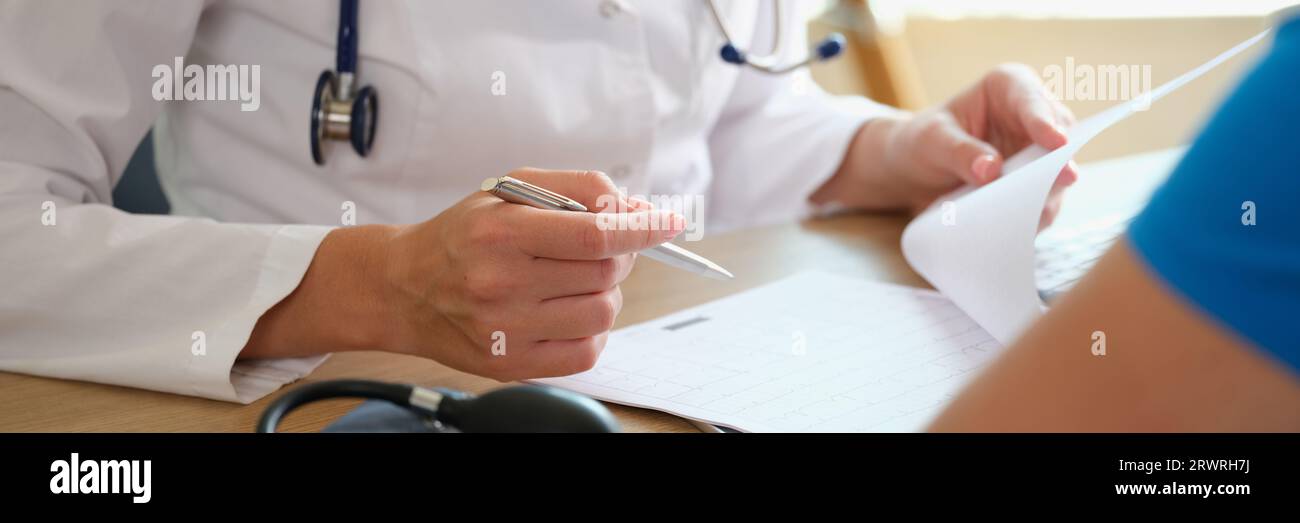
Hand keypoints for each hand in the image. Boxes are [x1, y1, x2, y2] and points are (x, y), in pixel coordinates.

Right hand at [380, 168, 683, 379]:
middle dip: (619, 254)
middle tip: (601, 247)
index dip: (642, 228)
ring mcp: (507, 329)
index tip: (669, 223)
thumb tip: (639, 210)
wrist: (404, 288)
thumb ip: (578, 189)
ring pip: (603, 311)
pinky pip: (587, 350)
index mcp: (501, 232)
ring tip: (575, 279)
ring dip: (605, 291)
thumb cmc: (466, 234)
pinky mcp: (512, 364)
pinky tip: (567, 310)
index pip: (594, 233)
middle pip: (606, 271)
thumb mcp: (511, 190)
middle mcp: (501, 283)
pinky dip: (592, 328)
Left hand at [819, 63, 1077, 228]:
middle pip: (1059, 139)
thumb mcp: (932, 141)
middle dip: (1056, 163)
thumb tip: (991, 171)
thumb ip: (960, 152)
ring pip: (1058, 174)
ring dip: (1047, 195)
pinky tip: (1021, 227)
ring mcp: (1039, 153)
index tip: (1056, 143)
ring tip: (1030, 215)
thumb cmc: (922, 142)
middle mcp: (1033, 116)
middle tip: (1061, 181)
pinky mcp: (1037, 184)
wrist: (915, 172)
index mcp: (1009, 86)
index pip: (1032, 101)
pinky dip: (1034, 215)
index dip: (1045, 122)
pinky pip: (1045, 202)